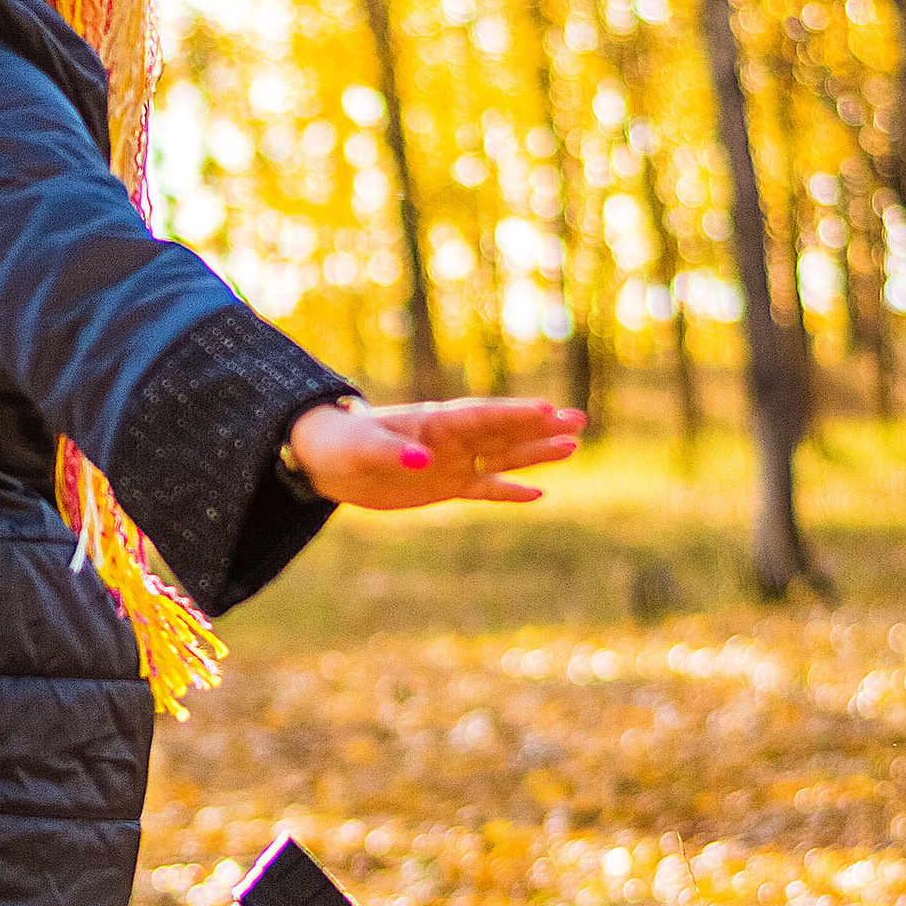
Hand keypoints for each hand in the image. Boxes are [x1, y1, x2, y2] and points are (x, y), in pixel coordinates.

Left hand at [286, 395, 587, 510]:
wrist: (326, 462)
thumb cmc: (342, 444)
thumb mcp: (364, 449)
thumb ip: (395, 455)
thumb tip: (425, 464)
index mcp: (434, 423)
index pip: (482, 417)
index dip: (514, 415)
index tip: (548, 411)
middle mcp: (451, 440)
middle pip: (504, 432)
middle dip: (540, 427)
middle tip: (579, 421)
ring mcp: (451, 462)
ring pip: (502, 457)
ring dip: (535, 454)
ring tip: (572, 447)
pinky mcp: (445, 486)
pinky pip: (484, 488)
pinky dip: (509, 492)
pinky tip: (539, 494)